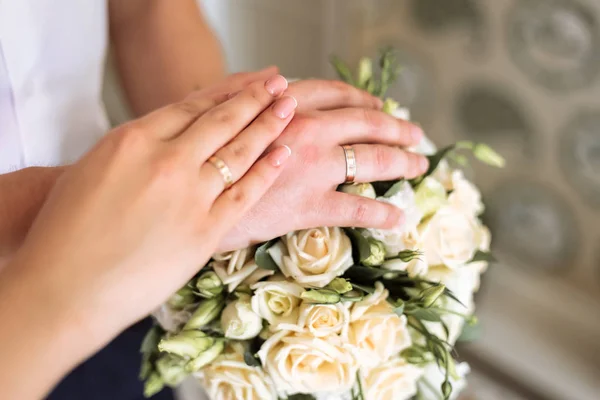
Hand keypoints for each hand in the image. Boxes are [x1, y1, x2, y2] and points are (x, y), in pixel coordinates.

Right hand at [0, 75, 295, 379]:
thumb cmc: (67, 230)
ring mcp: (189, 194)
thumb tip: (169, 136)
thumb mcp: (94, 168)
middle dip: (255, 99)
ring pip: (239, 152)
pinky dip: (266, 172)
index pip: (192, 106)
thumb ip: (136, 148)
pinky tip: (282, 154)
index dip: (227, 91)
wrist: (65, 286)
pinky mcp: (205, 231)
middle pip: (222, 121)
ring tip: (288, 108)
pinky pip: (244, 194)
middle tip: (279, 86)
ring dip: (268, 126)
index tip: (249, 81)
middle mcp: (166, 160)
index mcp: (134, 139)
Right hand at [219, 80, 428, 250]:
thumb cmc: (200, 150)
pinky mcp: (309, 205)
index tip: (381, 106)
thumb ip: (249, 88)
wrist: (187, 194)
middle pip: (367, 124)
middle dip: (397, 128)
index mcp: (287, 104)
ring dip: (403, 161)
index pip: (338, 95)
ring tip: (419, 165)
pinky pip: (358, 209)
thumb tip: (275, 72)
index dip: (364, 99)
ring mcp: (312, 166)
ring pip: (374, 160)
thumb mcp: (220, 108)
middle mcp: (307, 129)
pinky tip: (398, 219)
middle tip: (416, 134)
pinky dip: (383, 214)